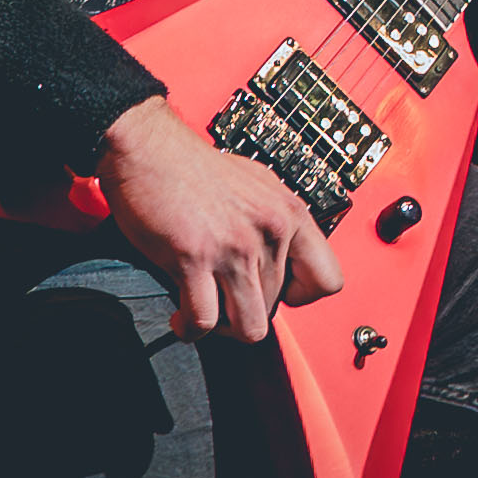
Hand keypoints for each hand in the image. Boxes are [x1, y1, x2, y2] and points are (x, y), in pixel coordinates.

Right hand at [95, 97, 344, 341]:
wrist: (149, 149)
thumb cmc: (196, 167)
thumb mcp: (259, 187)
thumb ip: (275, 225)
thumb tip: (281, 263)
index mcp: (291, 214)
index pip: (328, 280)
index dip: (300, 297)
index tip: (277, 294)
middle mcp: (271, 231)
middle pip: (276, 308)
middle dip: (245, 308)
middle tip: (222, 297)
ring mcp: (235, 247)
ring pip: (249, 326)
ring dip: (224, 328)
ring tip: (207, 312)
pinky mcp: (195, 258)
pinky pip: (203, 320)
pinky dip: (190, 328)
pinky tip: (181, 318)